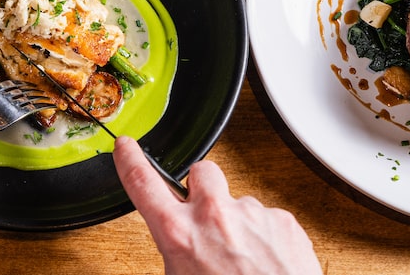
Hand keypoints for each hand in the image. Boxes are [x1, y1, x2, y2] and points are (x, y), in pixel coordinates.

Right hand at [112, 136, 322, 274]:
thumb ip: (175, 252)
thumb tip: (175, 247)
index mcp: (178, 233)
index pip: (142, 183)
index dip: (130, 160)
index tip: (126, 146)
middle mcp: (213, 216)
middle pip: (200, 172)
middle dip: (201, 188)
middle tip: (206, 218)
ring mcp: (251, 214)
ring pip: (238, 201)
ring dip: (237, 222)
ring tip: (245, 260)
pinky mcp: (283, 221)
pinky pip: (267, 219)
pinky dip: (266, 237)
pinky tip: (266, 263)